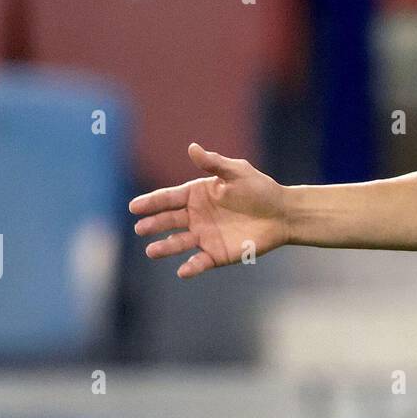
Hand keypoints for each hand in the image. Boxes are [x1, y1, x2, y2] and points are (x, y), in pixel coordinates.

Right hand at [129, 143, 289, 278]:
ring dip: (165, 247)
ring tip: (151, 251)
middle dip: (154, 224)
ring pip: (179, 243)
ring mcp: (204, 236)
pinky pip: (200, 261)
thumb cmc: (260, 189)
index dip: (151, 202)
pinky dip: (191, 267)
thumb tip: (192, 147)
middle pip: (169, 220)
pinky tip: (183, 270)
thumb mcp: (237, 172)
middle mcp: (196, 216)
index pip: (169, 198)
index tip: (134, 207)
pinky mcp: (217, 254)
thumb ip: (214, 163)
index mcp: (197, 194)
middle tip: (141, 228)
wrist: (282, 213)